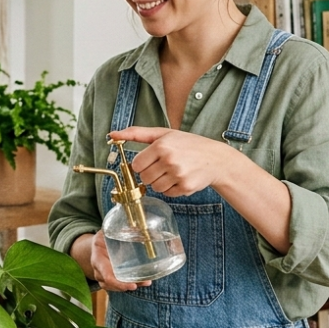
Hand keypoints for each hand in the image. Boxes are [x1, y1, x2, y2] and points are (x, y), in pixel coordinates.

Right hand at [90, 230, 149, 291]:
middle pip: (112, 284)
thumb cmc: (102, 239)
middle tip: (144, 282)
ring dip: (131, 285)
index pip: (106, 275)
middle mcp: (99, 271)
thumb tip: (137, 227)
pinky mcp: (111, 279)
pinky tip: (143, 281)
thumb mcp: (106, 233)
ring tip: (146, 281)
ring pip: (116, 287)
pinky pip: (119, 285)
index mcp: (97, 259)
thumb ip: (117, 230)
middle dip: (127, 286)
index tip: (131, 285)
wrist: (96, 247)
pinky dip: (130, 284)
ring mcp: (103, 277)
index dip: (117, 282)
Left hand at [110, 126, 231, 196]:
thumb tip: (112, 134)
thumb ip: (136, 133)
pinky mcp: (185, 187)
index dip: (143, 164)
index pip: (137, 165)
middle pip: (144, 178)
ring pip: (155, 187)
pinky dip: (172, 189)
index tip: (152, 160)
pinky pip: (168, 194)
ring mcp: (178, 175)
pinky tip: (181, 178)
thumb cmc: (188, 144)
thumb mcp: (163, 134)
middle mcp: (170, 160)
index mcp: (161, 145)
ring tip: (173, 172)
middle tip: (163, 166)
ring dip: (161, 182)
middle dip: (151, 173)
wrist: (216, 158)